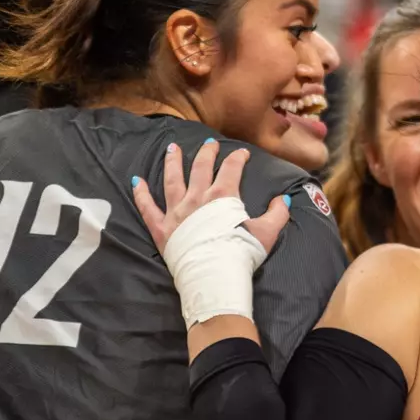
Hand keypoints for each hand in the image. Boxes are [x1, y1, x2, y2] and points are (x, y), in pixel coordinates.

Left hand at [132, 140, 289, 257]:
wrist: (214, 277)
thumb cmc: (241, 254)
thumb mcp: (267, 232)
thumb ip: (277, 214)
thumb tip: (284, 199)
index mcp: (223, 196)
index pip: (231, 168)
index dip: (238, 158)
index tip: (243, 153)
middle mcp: (197, 198)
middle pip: (201, 167)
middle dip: (207, 152)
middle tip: (210, 142)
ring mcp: (176, 212)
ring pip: (172, 180)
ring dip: (172, 162)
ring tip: (172, 148)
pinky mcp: (161, 229)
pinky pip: (147, 208)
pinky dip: (141, 194)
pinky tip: (135, 181)